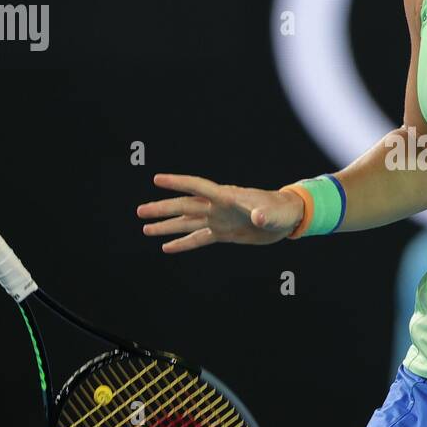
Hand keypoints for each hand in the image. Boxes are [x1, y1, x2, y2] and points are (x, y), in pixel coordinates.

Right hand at [136, 173, 303, 251]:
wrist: (287, 218)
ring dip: (166, 225)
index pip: (197, 187)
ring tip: (145, 229)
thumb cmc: (281, 210)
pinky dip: (183, 243)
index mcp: (226, 197)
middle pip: (184, 206)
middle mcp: (217, 207)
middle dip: (162, 208)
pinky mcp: (223, 233)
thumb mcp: (273, 213)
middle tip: (139, 212)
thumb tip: (259, 217)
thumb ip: (265, 214)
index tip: (157, 179)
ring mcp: (218, 219)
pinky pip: (198, 238)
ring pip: (187, 222)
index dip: (178, 182)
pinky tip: (166, 247)